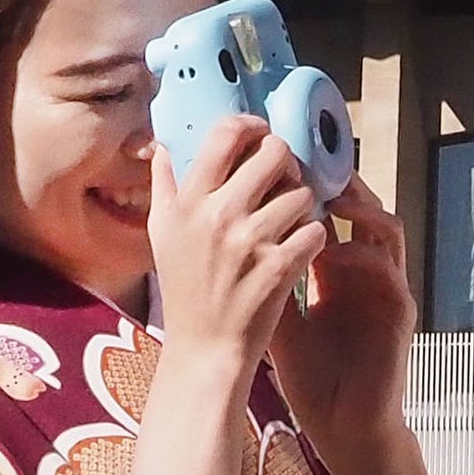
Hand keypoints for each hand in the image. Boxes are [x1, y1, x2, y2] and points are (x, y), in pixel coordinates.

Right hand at [148, 117, 329, 386]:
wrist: (204, 350)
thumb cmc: (185, 291)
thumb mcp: (161, 236)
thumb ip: (162, 187)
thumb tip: (158, 147)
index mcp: (188, 202)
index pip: (226, 134)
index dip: (252, 125)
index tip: (262, 134)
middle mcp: (218, 215)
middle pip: (275, 153)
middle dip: (287, 164)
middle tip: (285, 181)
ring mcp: (250, 242)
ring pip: (301, 193)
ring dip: (303, 204)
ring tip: (291, 221)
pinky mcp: (279, 268)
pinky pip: (315, 230)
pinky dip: (313, 237)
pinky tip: (300, 248)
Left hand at [267, 179, 419, 474]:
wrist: (342, 424)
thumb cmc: (310, 375)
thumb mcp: (275, 316)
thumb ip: (257, 277)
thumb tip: (211, 240)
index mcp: (337, 268)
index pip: (329, 211)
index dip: (308, 184)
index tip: (276, 165)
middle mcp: (365, 270)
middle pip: (362, 206)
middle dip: (337, 181)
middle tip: (306, 164)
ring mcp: (385, 288)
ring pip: (386, 226)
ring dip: (360, 207)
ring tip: (327, 196)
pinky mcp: (399, 311)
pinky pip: (388, 270)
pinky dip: (362, 254)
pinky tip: (332, 252)